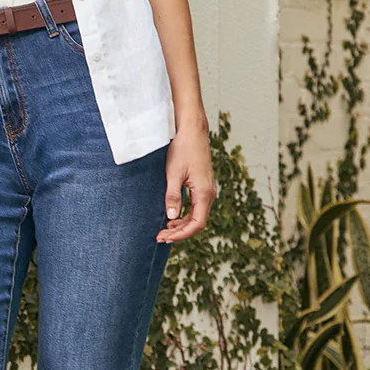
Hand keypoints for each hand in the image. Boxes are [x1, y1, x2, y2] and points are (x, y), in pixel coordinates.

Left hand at [156, 119, 216, 242]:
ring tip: (164, 230)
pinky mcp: (203, 187)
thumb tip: (171, 217)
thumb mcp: (173, 173)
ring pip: (197, 216)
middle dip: (179, 233)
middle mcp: (209, 194)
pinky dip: (185, 216)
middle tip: (160, 237)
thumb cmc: (182, 149)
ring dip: (181, 225)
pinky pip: (196, 207)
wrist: (192, 132)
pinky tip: (172, 218)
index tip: (165, 237)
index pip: (197, 224)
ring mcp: (207, 190)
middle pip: (197, 223)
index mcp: (204, 192)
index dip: (181, 234)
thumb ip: (172, 196)